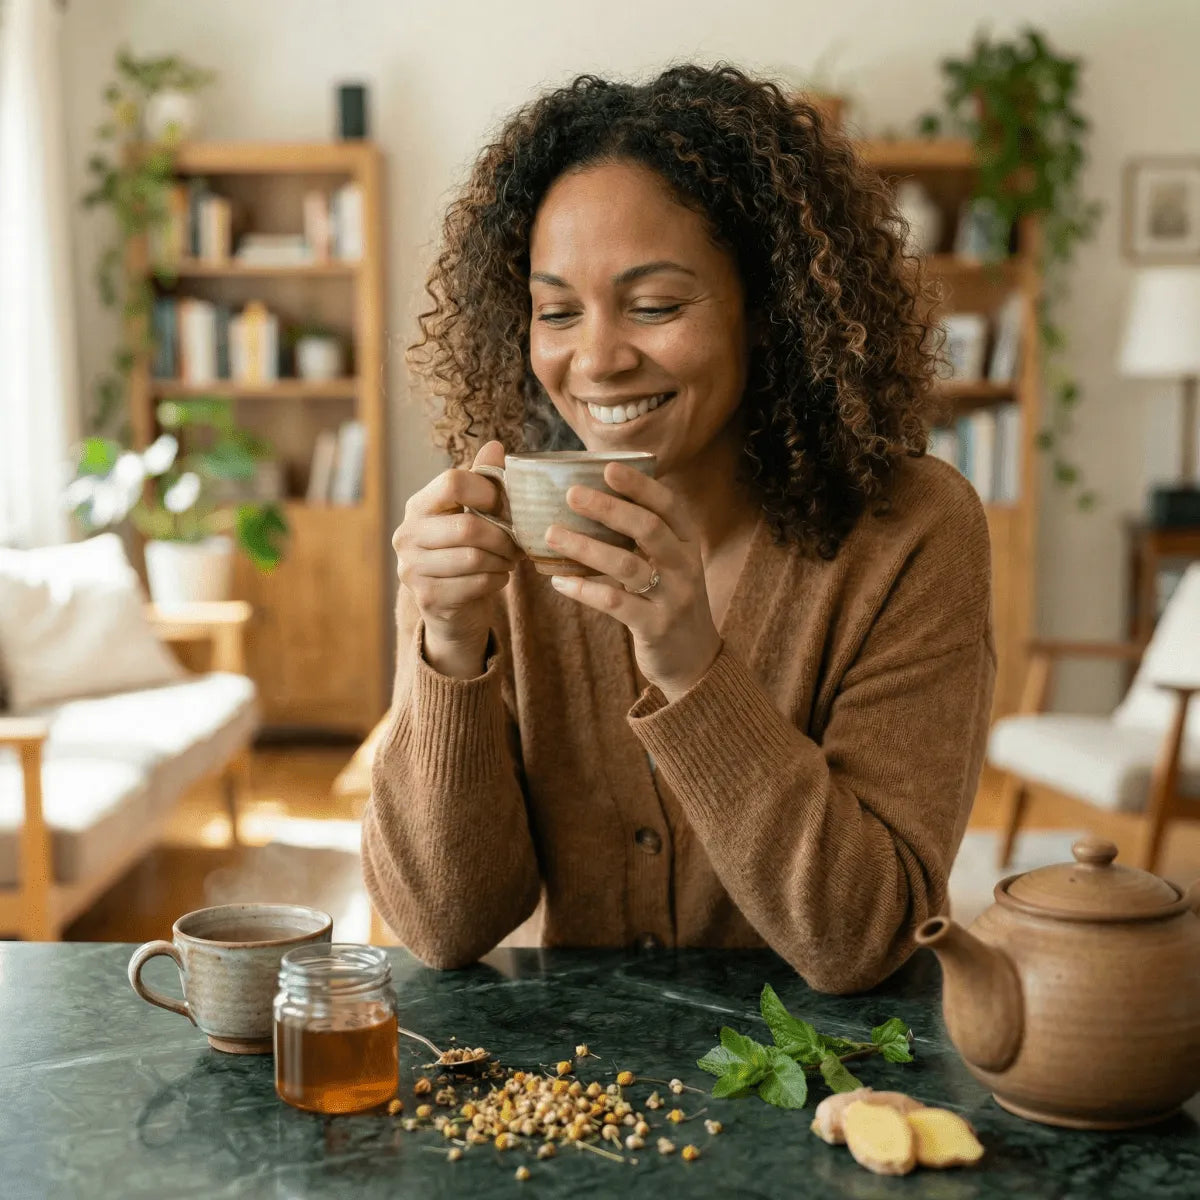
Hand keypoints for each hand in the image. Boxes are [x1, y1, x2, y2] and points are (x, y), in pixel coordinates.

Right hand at [392, 441, 518, 677]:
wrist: (451, 606)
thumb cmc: (465, 551)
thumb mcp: (472, 513)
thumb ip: (482, 481)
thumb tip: (496, 445)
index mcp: (418, 505)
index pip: (453, 482)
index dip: (488, 492)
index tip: (505, 506)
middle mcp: (406, 535)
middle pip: (468, 526)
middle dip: (503, 536)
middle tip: (518, 543)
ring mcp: (412, 569)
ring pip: (474, 558)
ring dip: (503, 560)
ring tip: (510, 559)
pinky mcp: (426, 597)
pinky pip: (476, 584)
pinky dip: (497, 580)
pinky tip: (499, 577)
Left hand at [544, 463, 721, 700]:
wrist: (695, 660)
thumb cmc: (669, 601)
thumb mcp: (670, 564)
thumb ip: (645, 537)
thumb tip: (597, 498)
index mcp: (688, 543)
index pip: (668, 505)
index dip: (639, 485)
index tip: (608, 467)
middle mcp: (685, 566)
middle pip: (648, 528)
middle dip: (608, 508)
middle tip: (571, 493)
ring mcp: (673, 597)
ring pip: (627, 565)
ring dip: (585, 547)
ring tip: (551, 534)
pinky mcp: (655, 626)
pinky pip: (615, 603)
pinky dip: (584, 589)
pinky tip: (558, 582)